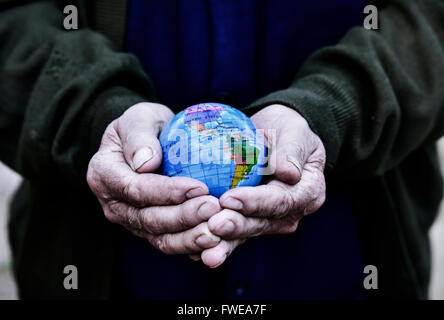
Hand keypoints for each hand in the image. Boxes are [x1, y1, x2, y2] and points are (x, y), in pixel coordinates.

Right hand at [87, 102, 221, 254]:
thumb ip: (139, 135)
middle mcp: (114, 204)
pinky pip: (170, 242)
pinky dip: (192, 244)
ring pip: (160, 237)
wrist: (146, 142)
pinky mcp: (149, 230)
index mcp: (104, 174)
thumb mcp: (139, 117)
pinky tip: (215, 240)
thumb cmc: (144, 126)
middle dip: (184, 217)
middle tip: (214, 208)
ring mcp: (131, 220)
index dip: (166, 191)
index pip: (135, 189)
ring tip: (218, 231)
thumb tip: (146, 163)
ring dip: (190, 237)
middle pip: (149, 218)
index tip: (199, 186)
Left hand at [200, 104, 326, 267]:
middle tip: (213, 225)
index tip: (230, 198)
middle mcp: (289, 212)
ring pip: (245, 234)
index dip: (256, 202)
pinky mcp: (248, 221)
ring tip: (205, 252)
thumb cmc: (285, 130)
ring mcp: (268, 220)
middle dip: (236, 227)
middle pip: (262, 223)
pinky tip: (196, 252)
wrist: (272, 137)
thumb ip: (292, 150)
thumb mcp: (295, 131)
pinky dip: (214, 243)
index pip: (282, 200)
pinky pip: (232, 235)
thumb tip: (289, 173)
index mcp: (306, 192)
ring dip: (224, 244)